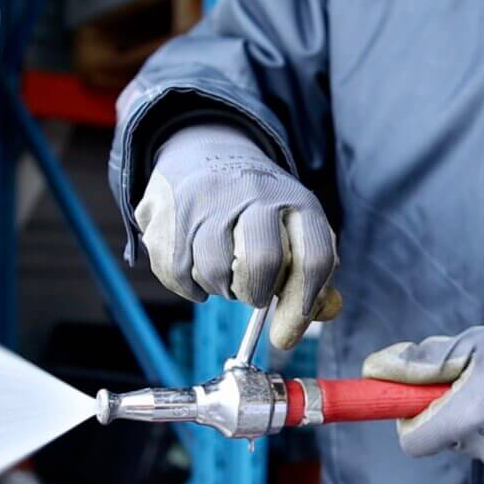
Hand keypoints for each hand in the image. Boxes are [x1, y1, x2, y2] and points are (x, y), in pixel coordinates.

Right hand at [134, 124, 341, 348]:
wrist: (205, 151)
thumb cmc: (259, 210)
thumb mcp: (295, 229)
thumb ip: (310, 279)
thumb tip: (304, 325)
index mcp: (297, 201)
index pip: (314, 259)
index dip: (304, 305)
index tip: (288, 331)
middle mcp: (255, 193)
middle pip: (263, 263)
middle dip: (256, 294)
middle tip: (253, 295)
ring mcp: (208, 200)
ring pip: (214, 272)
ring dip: (221, 289)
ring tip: (225, 272)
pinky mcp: (169, 211)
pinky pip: (178, 274)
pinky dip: (189, 286)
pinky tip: (197, 268)